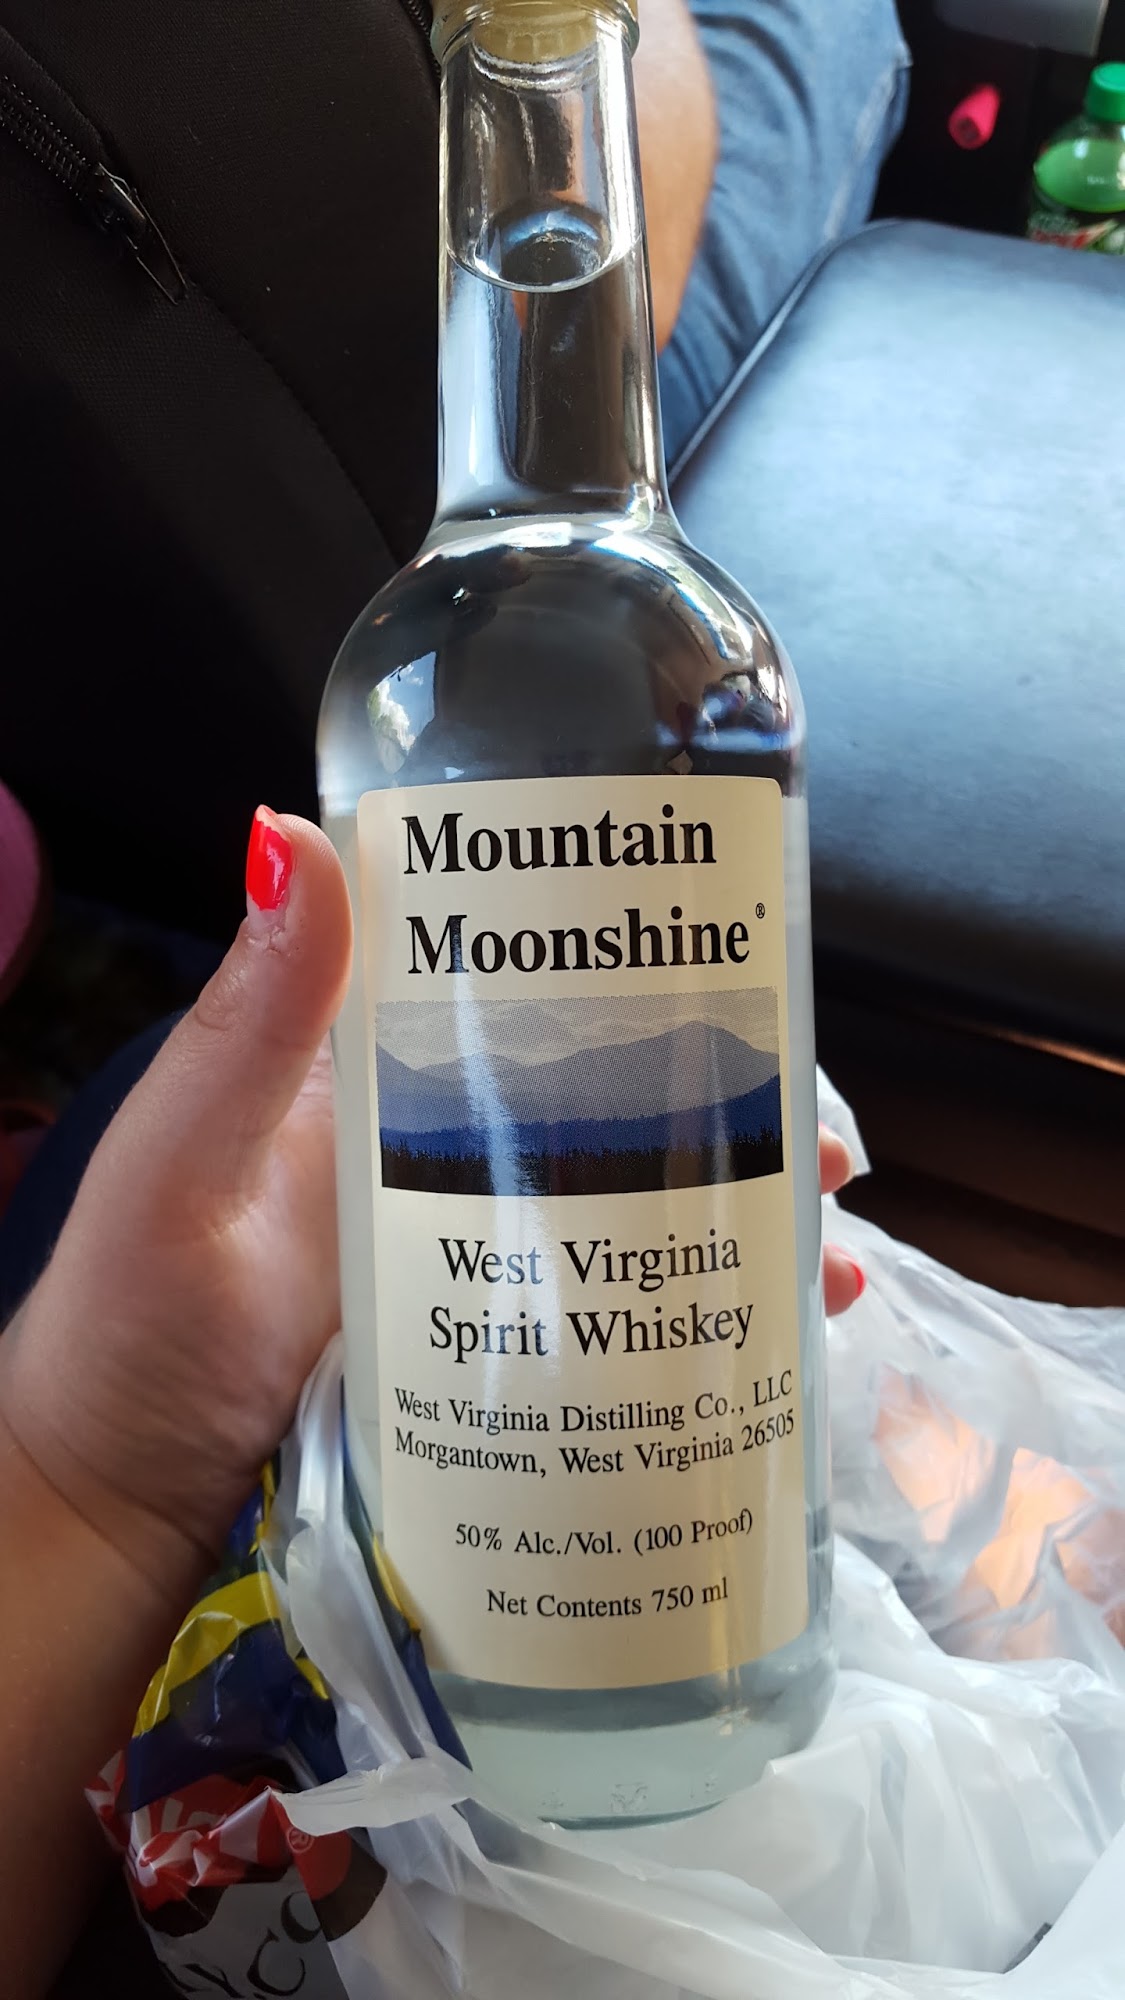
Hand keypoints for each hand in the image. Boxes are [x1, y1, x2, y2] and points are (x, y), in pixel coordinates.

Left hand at [1, 809, 863, 1605]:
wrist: (116, 1497)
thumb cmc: (131, 1320)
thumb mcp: (182, 1161)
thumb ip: (245, 1025)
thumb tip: (289, 833)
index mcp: (369, 1066)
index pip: (515, 973)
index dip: (629, 955)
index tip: (739, 955)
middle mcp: (438, 1139)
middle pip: (608, 1092)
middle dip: (727, 1096)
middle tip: (818, 1128)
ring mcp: (475, 1244)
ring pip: (630, 1197)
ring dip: (736, 1201)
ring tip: (824, 1230)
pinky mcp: (495, 1343)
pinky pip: (611, 1306)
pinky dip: (698, 1309)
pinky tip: (776, 1331)